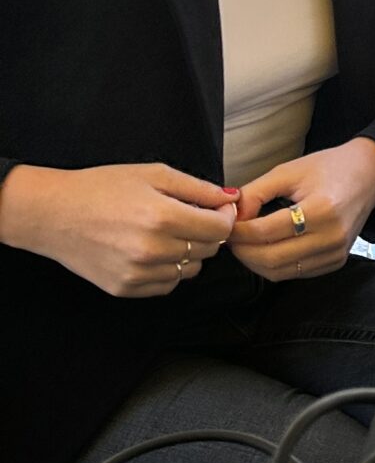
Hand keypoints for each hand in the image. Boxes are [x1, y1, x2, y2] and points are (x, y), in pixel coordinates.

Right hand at [0, 162, 235, 298]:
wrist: (54, 214)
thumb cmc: (102, 188)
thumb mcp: (153, 174)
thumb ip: (197, 188)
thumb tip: (232, 198)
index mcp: (162, 217)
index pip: (220, 229)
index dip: (225, 217)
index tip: (218, 208)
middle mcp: (153, 250)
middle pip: (208, 250)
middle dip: (207, 232)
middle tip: (188, 216)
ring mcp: (138, 273)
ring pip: (190, 270)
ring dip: (188, 252)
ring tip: (165, 232)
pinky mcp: (125, 288)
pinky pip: (167, 284)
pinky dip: (167, 269)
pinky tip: (150, 250)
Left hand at [230, 138, 374, 282]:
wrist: (369, 174)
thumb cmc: (329, 168)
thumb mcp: (288, 171)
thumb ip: (255, 193)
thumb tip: (231, 217)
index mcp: (321, 209)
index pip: (266, 232)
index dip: (238, 232)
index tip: (225, 225)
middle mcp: (332, 236)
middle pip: (271, 258)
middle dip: (242, 251)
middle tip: (229, 238)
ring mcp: (336, 253)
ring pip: (280, 272)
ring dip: (255, 262)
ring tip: (244, 244)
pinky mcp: (336, 261)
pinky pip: (295, 273)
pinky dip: (274, 266)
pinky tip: (266, 250)